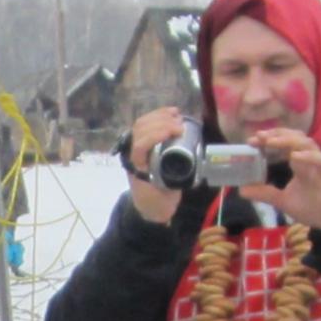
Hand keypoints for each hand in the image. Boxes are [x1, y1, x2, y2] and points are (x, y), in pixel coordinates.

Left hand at [124, 107, 189, 223]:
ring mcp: (135, 148)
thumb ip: (175, 179)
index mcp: (136, 167)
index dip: (157, 134)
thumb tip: (188, 160)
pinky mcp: (142, 144)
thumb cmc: (158, 202)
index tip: (177, 132)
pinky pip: (146, 125)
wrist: (150, 207)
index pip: (140, 145)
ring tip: (177, 115)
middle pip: (140, 130)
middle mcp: (132, 155)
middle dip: (161, 122)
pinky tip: (172, 113)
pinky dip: (159, 116)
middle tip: (181, 125)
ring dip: (159, 116)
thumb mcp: (168, 194)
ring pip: (141, 124)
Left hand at [252, 127, 320, 232]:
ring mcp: (318, 163)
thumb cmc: (310, 206)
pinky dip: (308, 156)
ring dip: (288, 140)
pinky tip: (294, 156)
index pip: (283, 142)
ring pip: (306, 143)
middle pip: (294, 136)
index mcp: (297, 161)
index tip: (251, 140)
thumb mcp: (282, 201)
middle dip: (276, 134)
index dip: (268, 138)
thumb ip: (264, 193)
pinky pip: (320, 159)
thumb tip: (242, 190)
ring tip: (271, 142)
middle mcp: (308, 158)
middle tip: (259, 137)